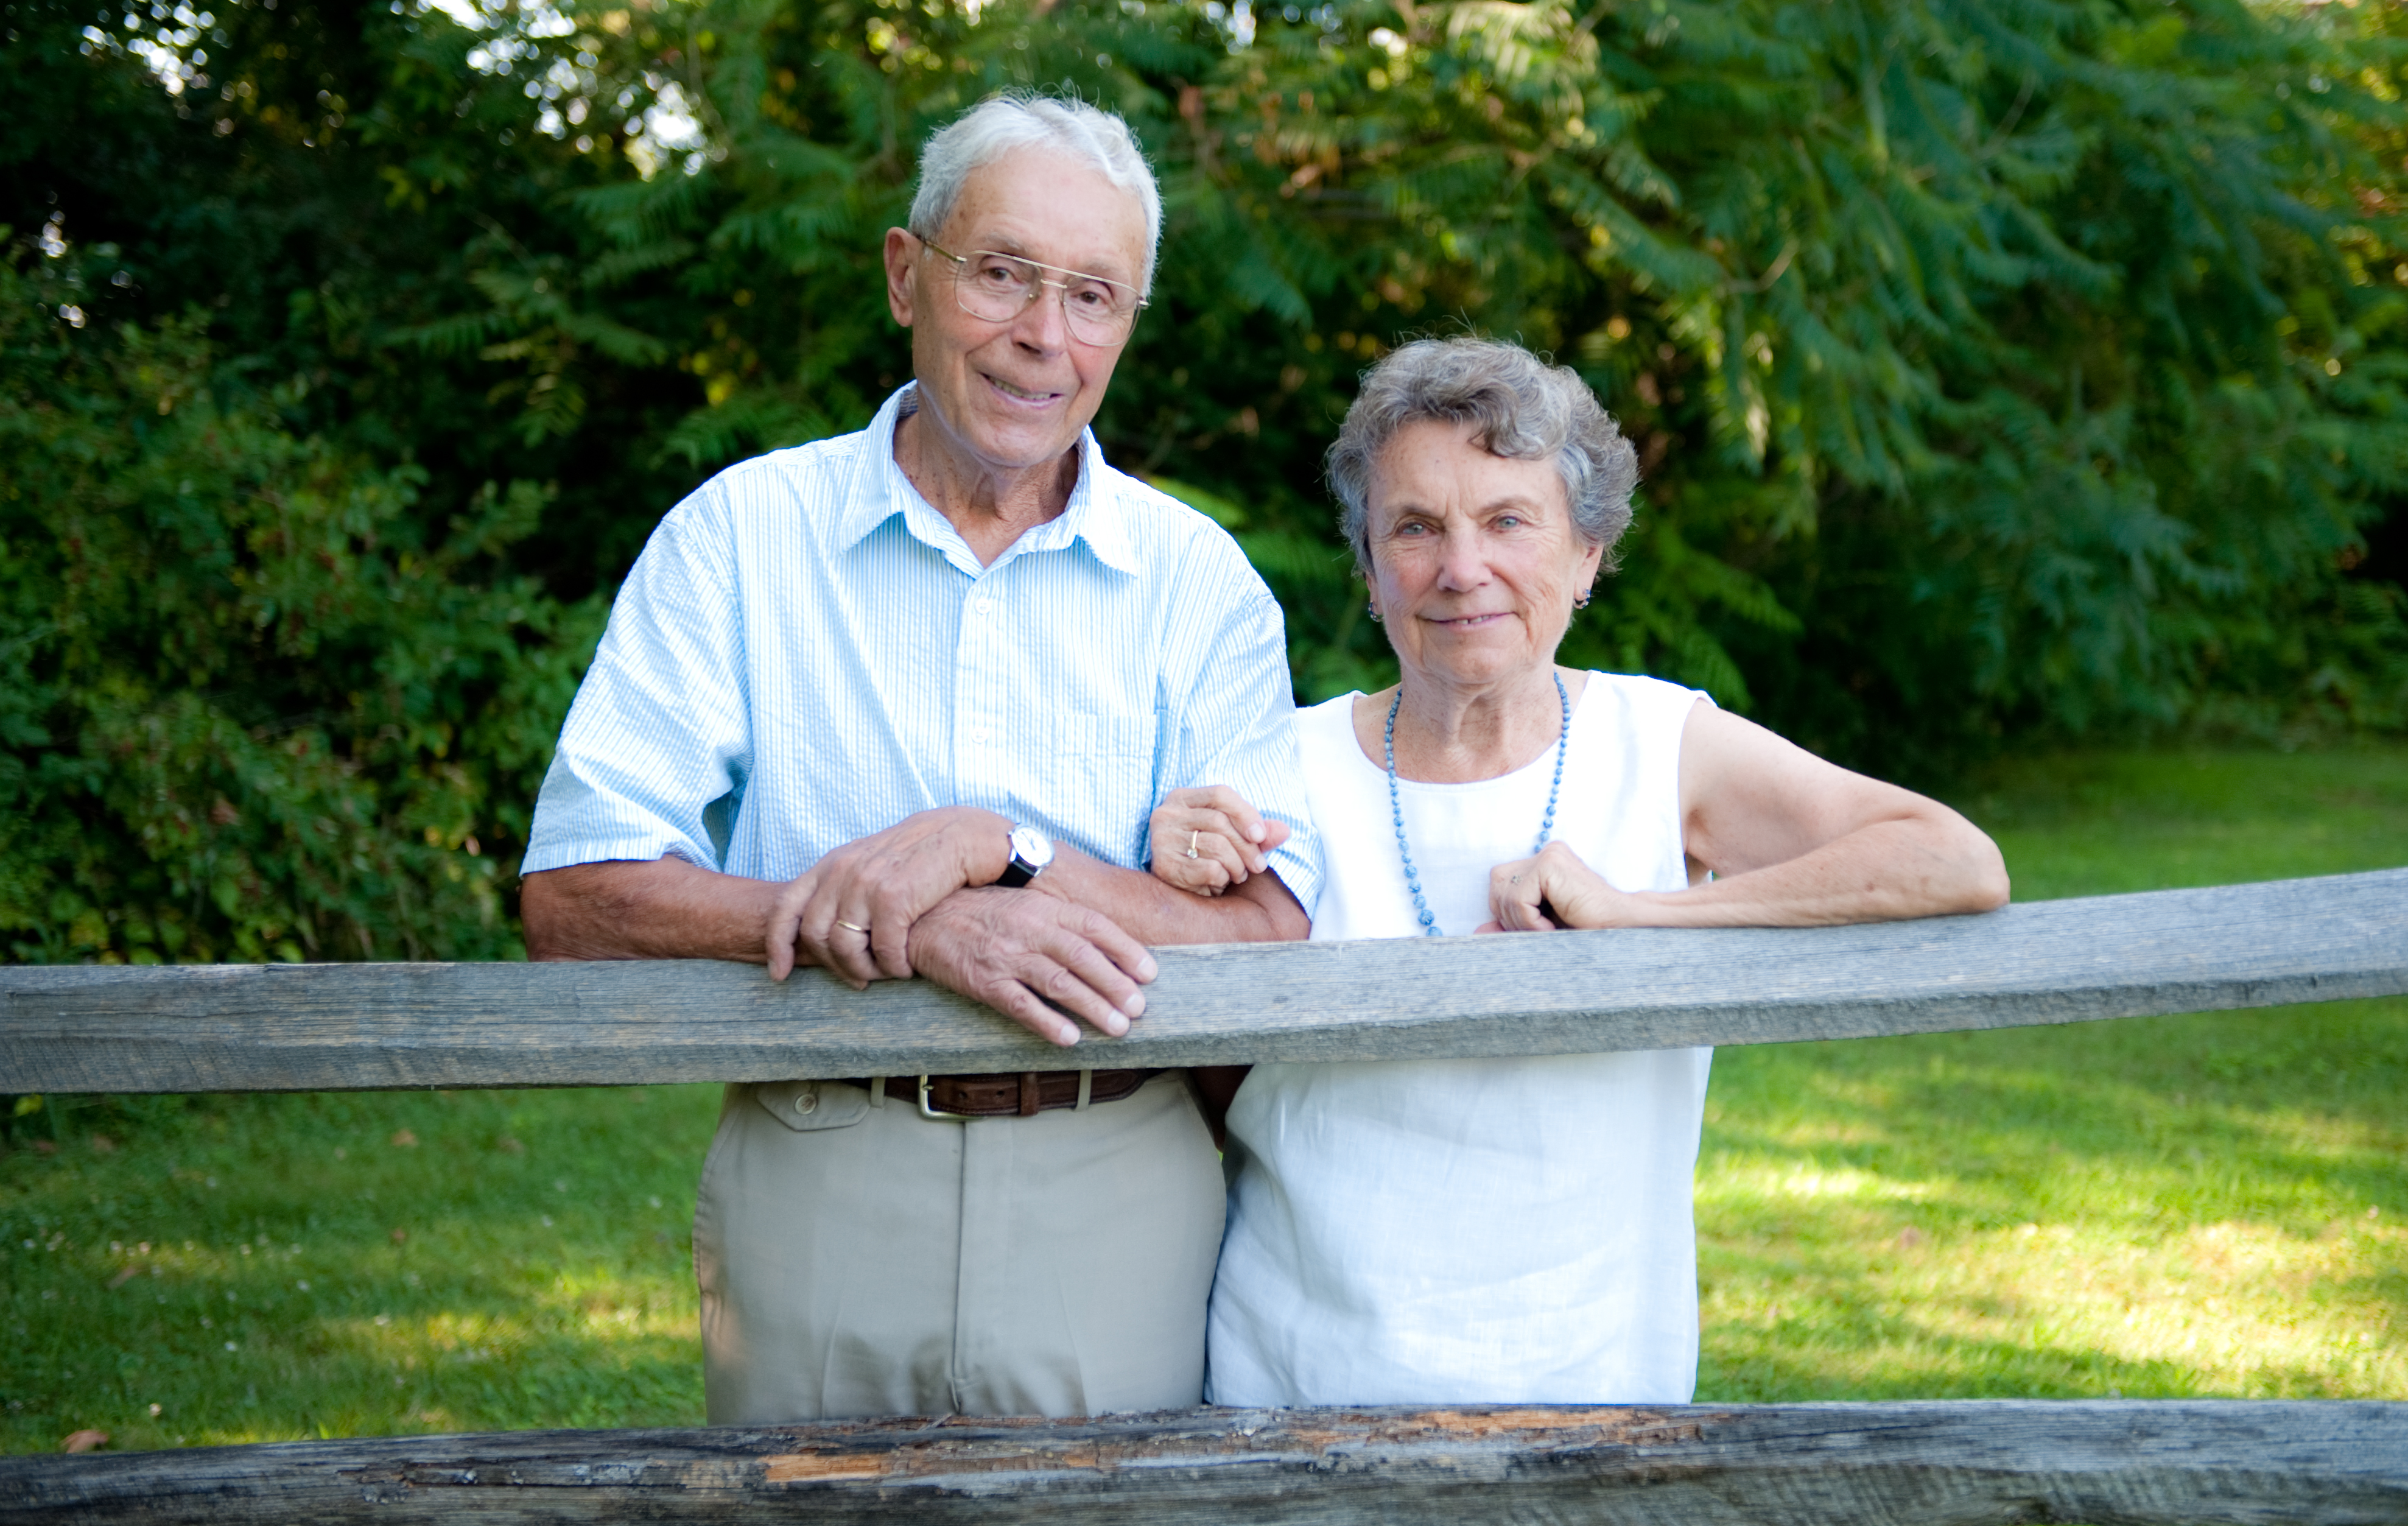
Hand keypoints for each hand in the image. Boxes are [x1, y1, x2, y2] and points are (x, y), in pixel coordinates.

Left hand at [764, 806, 1010, 986]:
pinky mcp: (895, 897)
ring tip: (887, 973)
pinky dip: (895, 967)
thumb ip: (845, 888)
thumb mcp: (871, 863)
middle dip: (835, 966)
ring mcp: (866, 883)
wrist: (965, 834)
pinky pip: (883, 949)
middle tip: (860, 979)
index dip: (777, 946)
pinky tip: (907, 967)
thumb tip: (826, 930)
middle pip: (814, 936)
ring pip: (845, 947)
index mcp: (832, 864)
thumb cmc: (920, 856)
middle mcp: (842, 871)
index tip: (780, 975)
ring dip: (865, 970)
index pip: (786, 908)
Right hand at [906, 886, 1158, 1046]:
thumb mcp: (1026, 904)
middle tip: (1139, 1008)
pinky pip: (1022, 1005)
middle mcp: (1030, 929)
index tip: (1150, 973)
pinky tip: (1070, 1038)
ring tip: (1118, 1027)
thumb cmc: (983, 912)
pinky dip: (1048, 1022)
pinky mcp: (984, 982)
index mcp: (1044, 908)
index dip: (1126, 950)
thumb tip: (1105, 947)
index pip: (1095, 926)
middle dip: (1115, 984)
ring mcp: (1007, 956)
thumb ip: (1061, 921)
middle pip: (1082, 957)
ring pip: (1059, 982)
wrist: (925, 917)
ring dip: (1093, 1007)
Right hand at [1146, 786, 1291, 896]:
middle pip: (1219, 821)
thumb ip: (1256, 833)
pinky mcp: (1163, 865)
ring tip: (1238, 875)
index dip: (1246, 813)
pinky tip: (1219, 883)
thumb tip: (1285, 830)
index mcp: (1181, 798)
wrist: (1173, 893)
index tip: (1261, 836)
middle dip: (1247, 847)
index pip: (1220, 794)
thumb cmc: (1204, 857)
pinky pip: (1207, 868)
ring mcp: (1161, 839)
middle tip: (1259, 866)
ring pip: (1216, 845)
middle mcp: (1166, 814)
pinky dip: (1221, 878)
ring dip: (1236, 865)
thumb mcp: (1231, 839)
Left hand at [1480, 840, 1639, 932]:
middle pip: (1497, 884)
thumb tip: (1477, 931)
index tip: (1535, 930)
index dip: (1508, 913)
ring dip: (1521, 923)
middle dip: (1509, 916)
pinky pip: (1518, 898)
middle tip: (1539, 932)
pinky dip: (1529, 922)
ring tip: (1549, 931)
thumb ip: (1510, 928)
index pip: (1501, 884)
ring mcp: (1549, 855)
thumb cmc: (1586, 931)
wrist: (1621, 931)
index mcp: (1543, 864)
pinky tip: (1552, 928)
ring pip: (1504, 892)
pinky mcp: (1551, 864)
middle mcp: (1545, 854)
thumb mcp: (1539, 930)